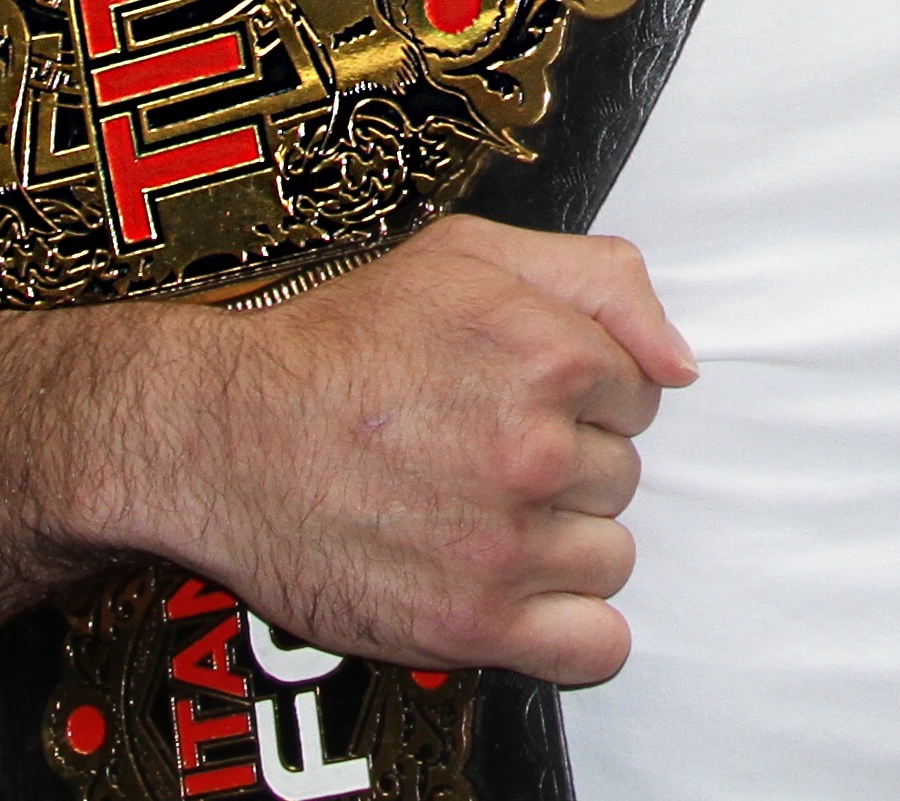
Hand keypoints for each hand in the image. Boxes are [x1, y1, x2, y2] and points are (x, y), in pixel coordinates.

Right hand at [85, 214, 696, 686]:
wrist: (220, 436)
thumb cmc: (334, 344)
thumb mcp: (468, 254)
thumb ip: (599, 280)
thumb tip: (679, 363)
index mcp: (548, 356)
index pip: (641, 392)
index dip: (583, 394)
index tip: (516, 396)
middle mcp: (536, 453)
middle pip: (623, 475)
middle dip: (568, 464)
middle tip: (479, 450)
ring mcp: (507, 546)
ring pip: (610, 555)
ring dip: (560, 543)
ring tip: (477, 514)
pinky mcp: (474, 626)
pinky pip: (593, 647)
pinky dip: (568, 631)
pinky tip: (516, 593)